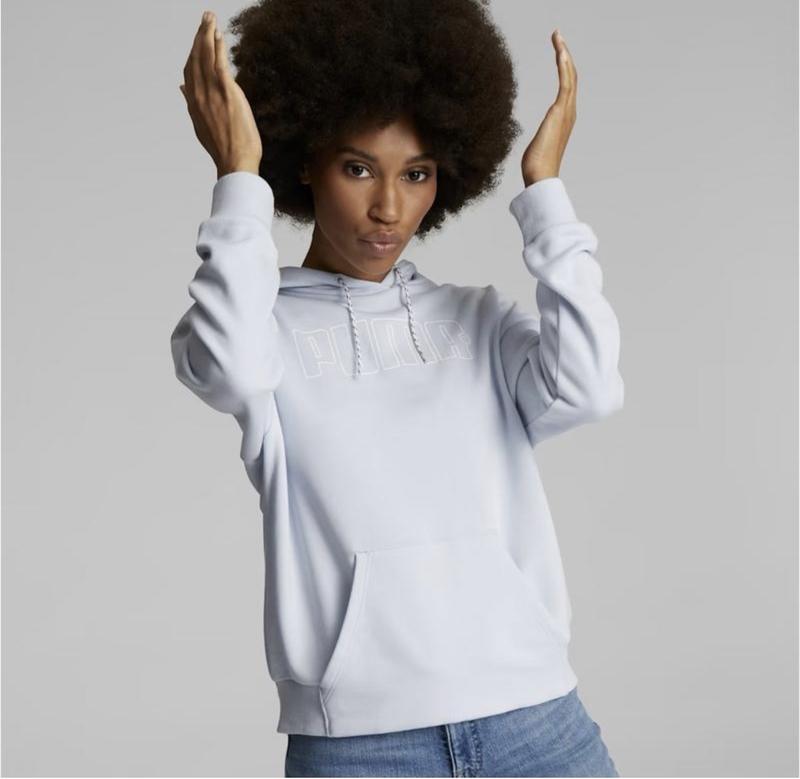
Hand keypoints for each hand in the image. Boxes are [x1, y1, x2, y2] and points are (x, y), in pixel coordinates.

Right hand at [179, 11, 261, 177]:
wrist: (235, 162)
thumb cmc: (224, 148)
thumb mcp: (201, 125)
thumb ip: (192, 104)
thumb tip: (183, 88)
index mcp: (193, 103)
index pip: (189, 70)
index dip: (192, 51)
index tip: (197, 37)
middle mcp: (199, 95)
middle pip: (195, 58)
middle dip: (199, 35)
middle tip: (205, 18)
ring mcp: (212, 93)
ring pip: (206, 56)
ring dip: (208, 34)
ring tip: (211, 19)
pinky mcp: (227, 93)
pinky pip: (220, 63)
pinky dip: (218, 47)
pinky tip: (219, 35)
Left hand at [520, 29, 576, 185]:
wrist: (540, 177)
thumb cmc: (536, 167)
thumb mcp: (537, 145)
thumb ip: (540, 138)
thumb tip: (536, 146)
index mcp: (564, 118)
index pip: (566, 87)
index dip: (563, 68)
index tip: (558, 52)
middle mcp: (569, 112)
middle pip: (571, 77)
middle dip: (564, 55)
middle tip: (558, 37)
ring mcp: (566, 112)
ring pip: (570, 76)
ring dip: (564, 55)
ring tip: (558, 37)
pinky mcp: (559, 112)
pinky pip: (565, 83)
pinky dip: (563, 66)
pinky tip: (560, 52)